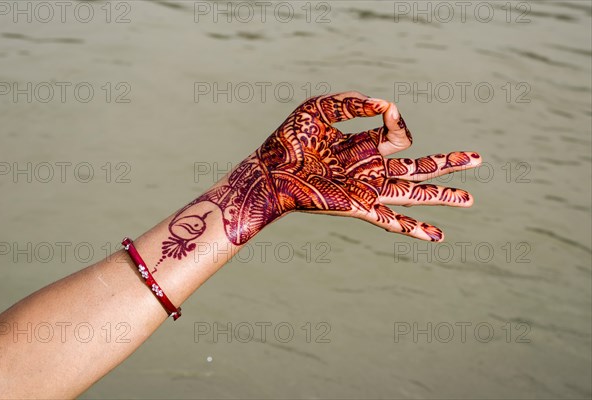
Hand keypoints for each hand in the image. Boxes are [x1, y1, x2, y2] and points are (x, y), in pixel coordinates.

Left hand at [159, 91, 481, 265]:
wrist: (268, 171)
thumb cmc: (288, 140)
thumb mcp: (319, 108)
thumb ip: (353, 102)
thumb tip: (387, 105)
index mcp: (362, 145)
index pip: (398, 134)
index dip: (399, 121)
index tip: (387, 111)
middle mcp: (370, 169)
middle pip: (418, 167)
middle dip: (448, 164)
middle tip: (478, 160)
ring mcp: (366, 190)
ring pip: (413, 193)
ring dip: (442, 196)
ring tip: (469, 199)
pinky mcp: (358, 207)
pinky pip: (392, 220)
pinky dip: (415, 228)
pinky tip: (438, 236)